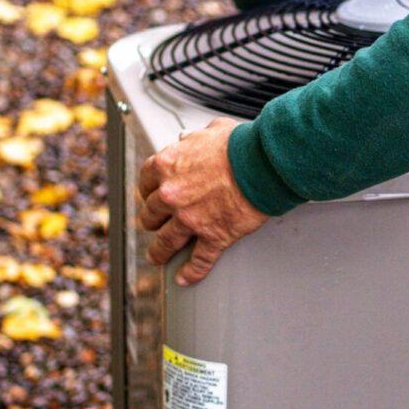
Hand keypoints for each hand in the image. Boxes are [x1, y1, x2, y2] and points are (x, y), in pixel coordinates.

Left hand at [137, 118, 268, 285]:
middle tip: (155, 224)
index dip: (148, 191)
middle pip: (151, 214)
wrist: (263, 163)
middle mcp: (171, 194)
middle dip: (152, 220)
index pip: (145, 182)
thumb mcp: (212, 130)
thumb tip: (189, 139)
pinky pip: (199, 260)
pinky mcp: (213, 236)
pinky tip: (186, 277)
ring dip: (159, 251)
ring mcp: (190, 219)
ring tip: (157, 257)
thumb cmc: (241, 145)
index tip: (151, 196)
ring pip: (166, 242)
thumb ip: (196, 138)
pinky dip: (192, 272)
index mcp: (167, 166)